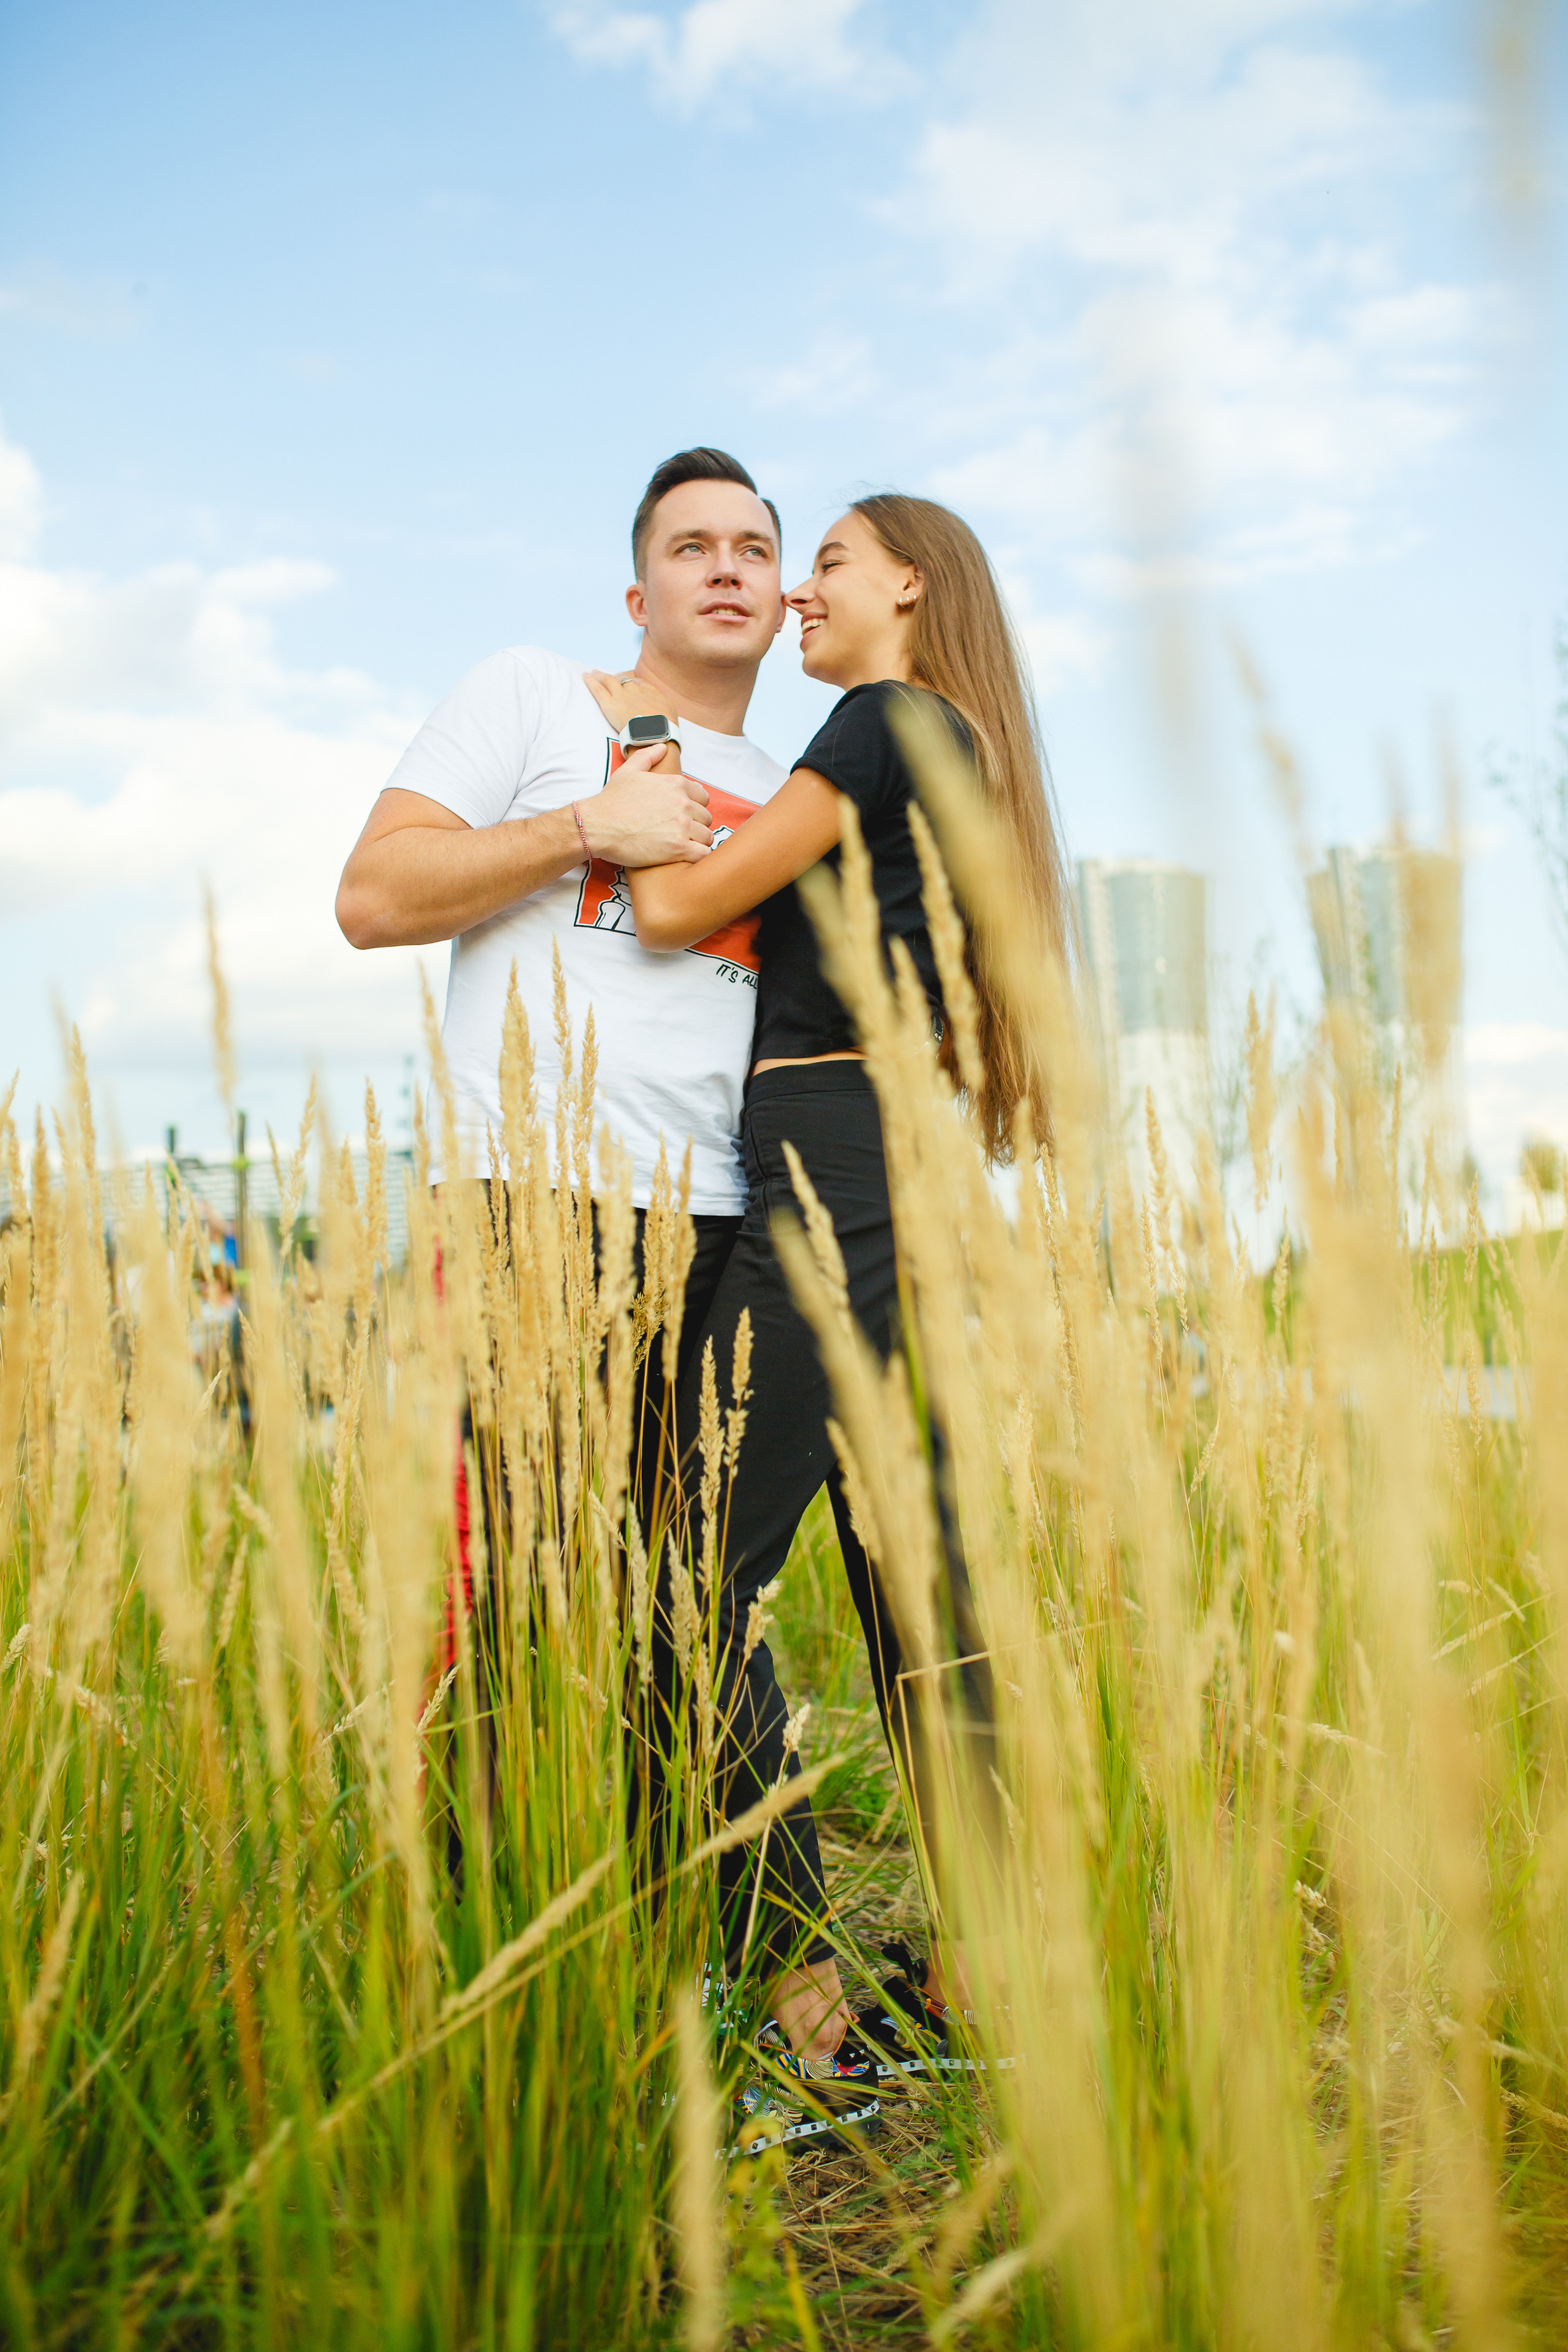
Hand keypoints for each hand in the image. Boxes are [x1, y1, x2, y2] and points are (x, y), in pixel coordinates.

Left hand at [583, 668, 667, 733]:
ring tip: (593, 672)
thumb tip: (660, 714)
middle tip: (608, 676)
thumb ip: (663, 709)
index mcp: (650, 692)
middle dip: (615, 677)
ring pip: (608, 680)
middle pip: (623, 679)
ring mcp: (622, 696)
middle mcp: (635, 690)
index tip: (627, 682)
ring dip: (600, 675)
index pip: (638, 683)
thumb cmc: (665, 729)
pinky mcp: (610, 704)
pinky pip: (598, 688)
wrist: (655, 733)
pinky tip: (585, 675)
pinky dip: (590, 680)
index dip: (631, 682)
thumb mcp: (670, 714)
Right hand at [583, 744, 711, 866]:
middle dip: (695, 826)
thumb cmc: (611, 801)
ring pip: (707, 836)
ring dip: (697, 843)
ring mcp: (682, 826)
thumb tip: (662, 747)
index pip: (703, 797)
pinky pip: (703, 853)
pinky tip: (684, 857)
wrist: (597, 826)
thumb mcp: (628, 771)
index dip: (694, 808)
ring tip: (681, 847)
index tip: (682, 817)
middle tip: (678, 834)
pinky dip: (697, 856)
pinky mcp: (678, 848)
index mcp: (676, 784)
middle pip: (706, 818)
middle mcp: (683, 803)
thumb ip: (648, 757)